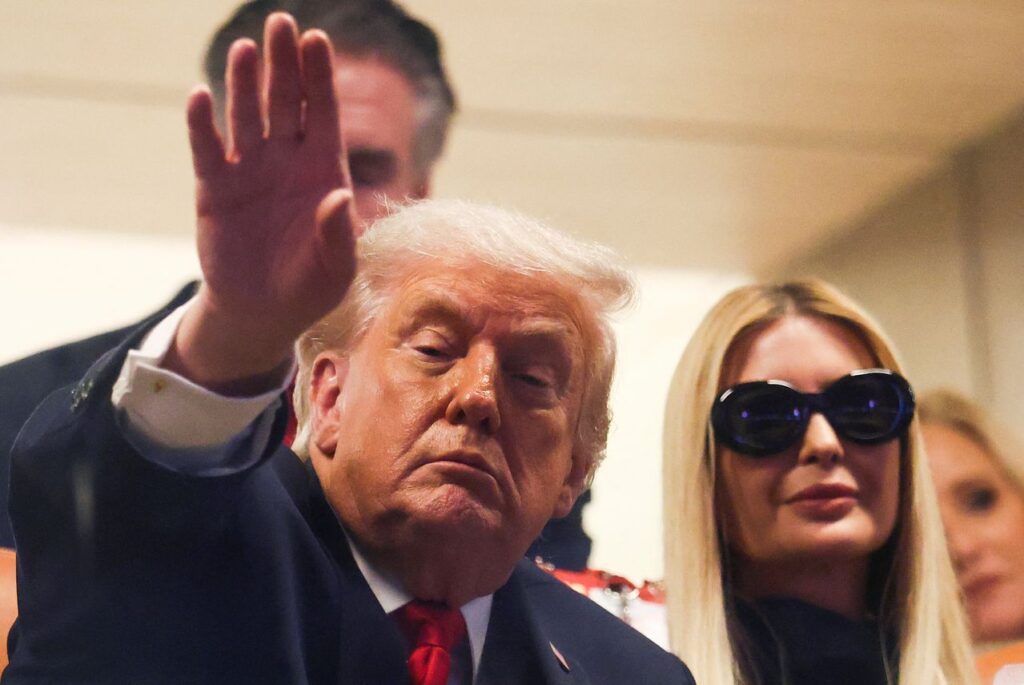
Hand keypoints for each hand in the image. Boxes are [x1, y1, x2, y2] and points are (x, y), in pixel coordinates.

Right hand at [168, 13, 356, 393]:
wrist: (262, 313)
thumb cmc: (308, 288)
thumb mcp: (334, 269)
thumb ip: (339, 235)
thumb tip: (338, 197)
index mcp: (323, 172)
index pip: (323, 115)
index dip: (320, 78)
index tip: (317, 40)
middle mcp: (286, 162)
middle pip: (285, 102)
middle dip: (283, 65)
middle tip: (280, 23)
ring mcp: (250, 171)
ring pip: (247, 116)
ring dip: (244, 83)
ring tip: (244, 50)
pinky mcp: (215, 189)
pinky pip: (208, 150)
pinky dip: (203, 125)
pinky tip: (200, 97)